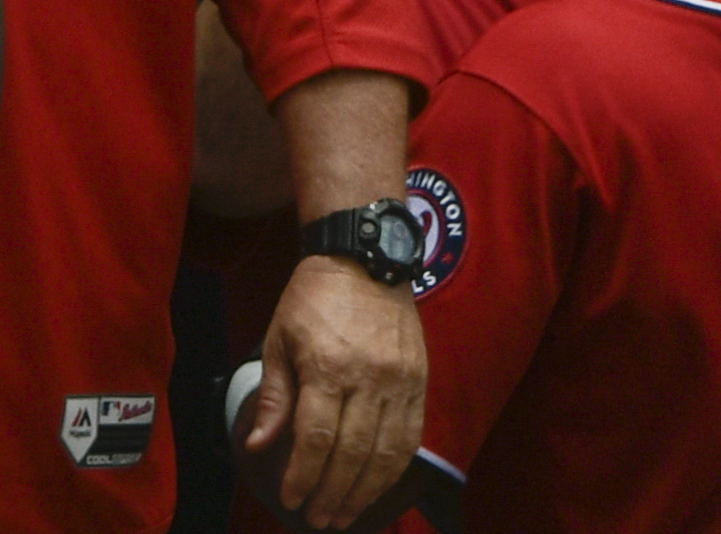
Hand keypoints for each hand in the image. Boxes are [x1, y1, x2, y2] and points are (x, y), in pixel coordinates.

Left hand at [240, 257, 425, 528]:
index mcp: (329, 366)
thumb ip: (275, 397)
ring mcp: (401, 376)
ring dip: (367, 488)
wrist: (368, 255)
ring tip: (348, 514)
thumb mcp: (279, 341)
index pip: (317, 439)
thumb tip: (258, 446)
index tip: (292, 500)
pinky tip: (381, 483)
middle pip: (354, 451)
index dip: (303, 477)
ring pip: (388, 448)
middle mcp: (370, 375)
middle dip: (334, 493)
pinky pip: (413, 430)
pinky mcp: (420, 374)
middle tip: (319, 519)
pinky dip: (397, 464)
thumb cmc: (314, 298)